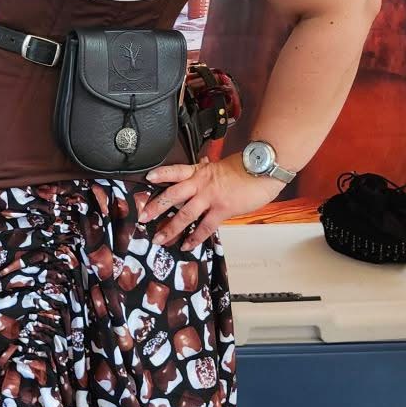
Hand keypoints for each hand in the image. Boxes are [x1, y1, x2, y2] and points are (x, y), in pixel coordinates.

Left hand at [139, 157, 285, 249]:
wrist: (263, 170)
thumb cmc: (245, 168)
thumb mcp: (220, 164)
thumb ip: (208, 167)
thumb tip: (201, 161)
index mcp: (199, 171)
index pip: (176, 170)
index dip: (161, 174)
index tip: (147, 178)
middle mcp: (201, 183)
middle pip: (173, 195)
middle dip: (156, 207)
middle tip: (142, 217)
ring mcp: (210, 197)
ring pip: (185, 214)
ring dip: (170, 228)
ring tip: (159, 239)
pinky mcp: (222, 209)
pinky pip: (205, 226)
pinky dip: (194, 237)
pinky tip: (186, 245)